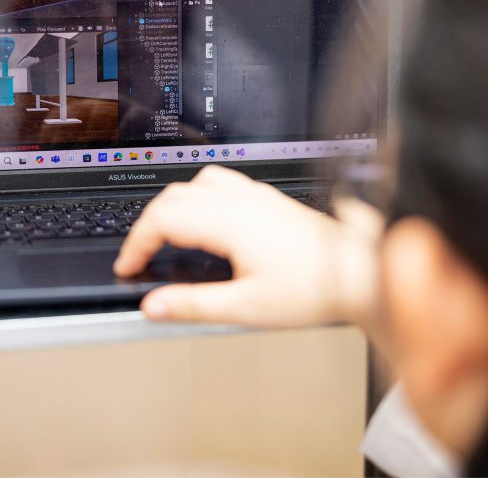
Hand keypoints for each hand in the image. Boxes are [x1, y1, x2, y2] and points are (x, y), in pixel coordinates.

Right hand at [114, 165, 378, 327]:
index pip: (164, 219)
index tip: (128, 265)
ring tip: (167, 234)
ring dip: (173, 204)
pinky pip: (222, 181)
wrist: (358, 269)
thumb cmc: (314, 287)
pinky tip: (207, 218)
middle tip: (141, 254)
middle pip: (174, 195)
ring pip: (197, 182)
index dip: (137, 242)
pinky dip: (199, 195)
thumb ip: (193, 305)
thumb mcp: (247, 307)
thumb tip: (153, 304)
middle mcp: (241, 201)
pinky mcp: (269, 199)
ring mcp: (256, 196)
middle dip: (148, 223)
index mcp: (230, 222)